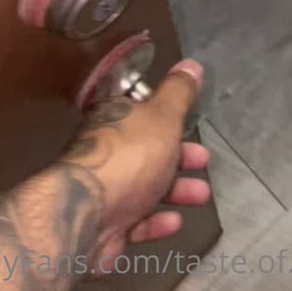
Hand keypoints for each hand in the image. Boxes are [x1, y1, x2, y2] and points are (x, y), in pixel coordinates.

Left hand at [68, 59, 209, 275]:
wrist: (87, 215)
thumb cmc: (129, 156)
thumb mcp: (161, 116)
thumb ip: (178, 93)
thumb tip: (191, 64)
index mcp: (114, 120)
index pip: (140, 113)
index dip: (169, 118)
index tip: (193, 125)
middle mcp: (105, 151)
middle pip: (146, 151)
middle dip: (179, 156)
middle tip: (204, 160)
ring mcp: (103, 190)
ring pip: (144, 186)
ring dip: (176, 189)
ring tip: (201, 195)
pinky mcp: (105, 225)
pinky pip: (135, 221)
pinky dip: (156, 221)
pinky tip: (175, 222)